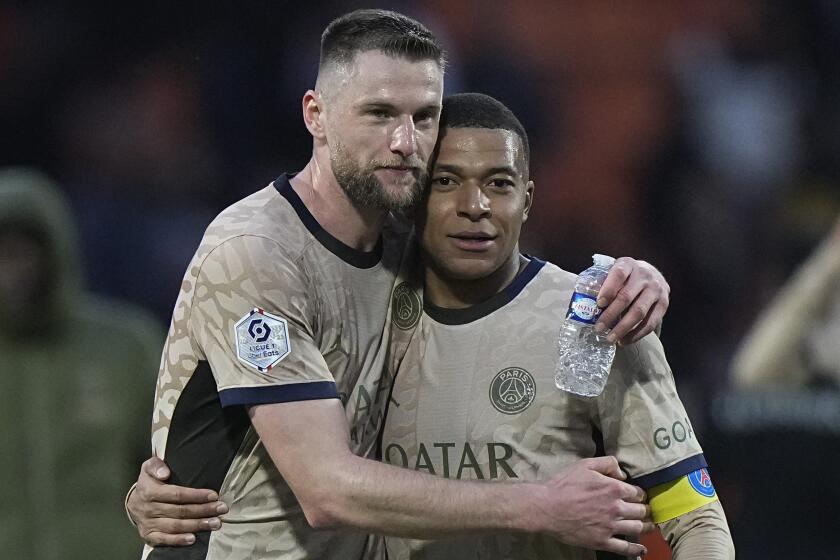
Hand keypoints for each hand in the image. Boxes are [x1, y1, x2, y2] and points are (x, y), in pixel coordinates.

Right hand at [128, 457, 228, 545]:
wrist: (132, 502)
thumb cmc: (149, 482)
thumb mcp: (149, 467)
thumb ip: (156, 465)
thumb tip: (165, 473)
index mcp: (150, 491)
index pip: (177, 494)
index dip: (196, 496)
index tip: (214, 495)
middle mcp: (149, 509)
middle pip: (180, 511)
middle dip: (204, 510)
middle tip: (222, 509)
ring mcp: (149, 524)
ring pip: (176, 526)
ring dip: (197, 525)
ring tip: (216, 523)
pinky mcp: (149, 536)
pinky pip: (164, 540)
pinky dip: (179, 540)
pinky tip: (193, 539)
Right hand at [539, 457, 653, 555]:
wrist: (547, 507)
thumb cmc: (564, 484)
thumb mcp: (585, 464)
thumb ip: (607, 463)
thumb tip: (622, 473)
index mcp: (614, 488)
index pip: (638, 493)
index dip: (639, 494)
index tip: (638, 496)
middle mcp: (617, 508)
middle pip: (641, 511)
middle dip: (645, 510)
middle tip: (646, 511)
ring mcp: (610, 526)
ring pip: (637, 528)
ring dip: (646, 527)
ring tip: (649, 526)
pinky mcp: (602, 541)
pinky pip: (625, 548)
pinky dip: (636, 549)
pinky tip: (642, 550)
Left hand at [595, 257, 669, 344]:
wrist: (652, 274)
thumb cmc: (626, 277)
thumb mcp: (615, 272)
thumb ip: (604, 283)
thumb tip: (586, 306)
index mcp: (628, 264)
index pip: (618, 274)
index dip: (608, 289)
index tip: (598, 304)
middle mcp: (644, 275)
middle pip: (626, 297)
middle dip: (611, 315)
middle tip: (599, 328)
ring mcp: (656, 289)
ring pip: (639, 312)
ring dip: (623, 328)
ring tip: (610, 338)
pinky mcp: (664, 303)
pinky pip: (650, 323)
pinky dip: (636, 334)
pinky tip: (624, 340)